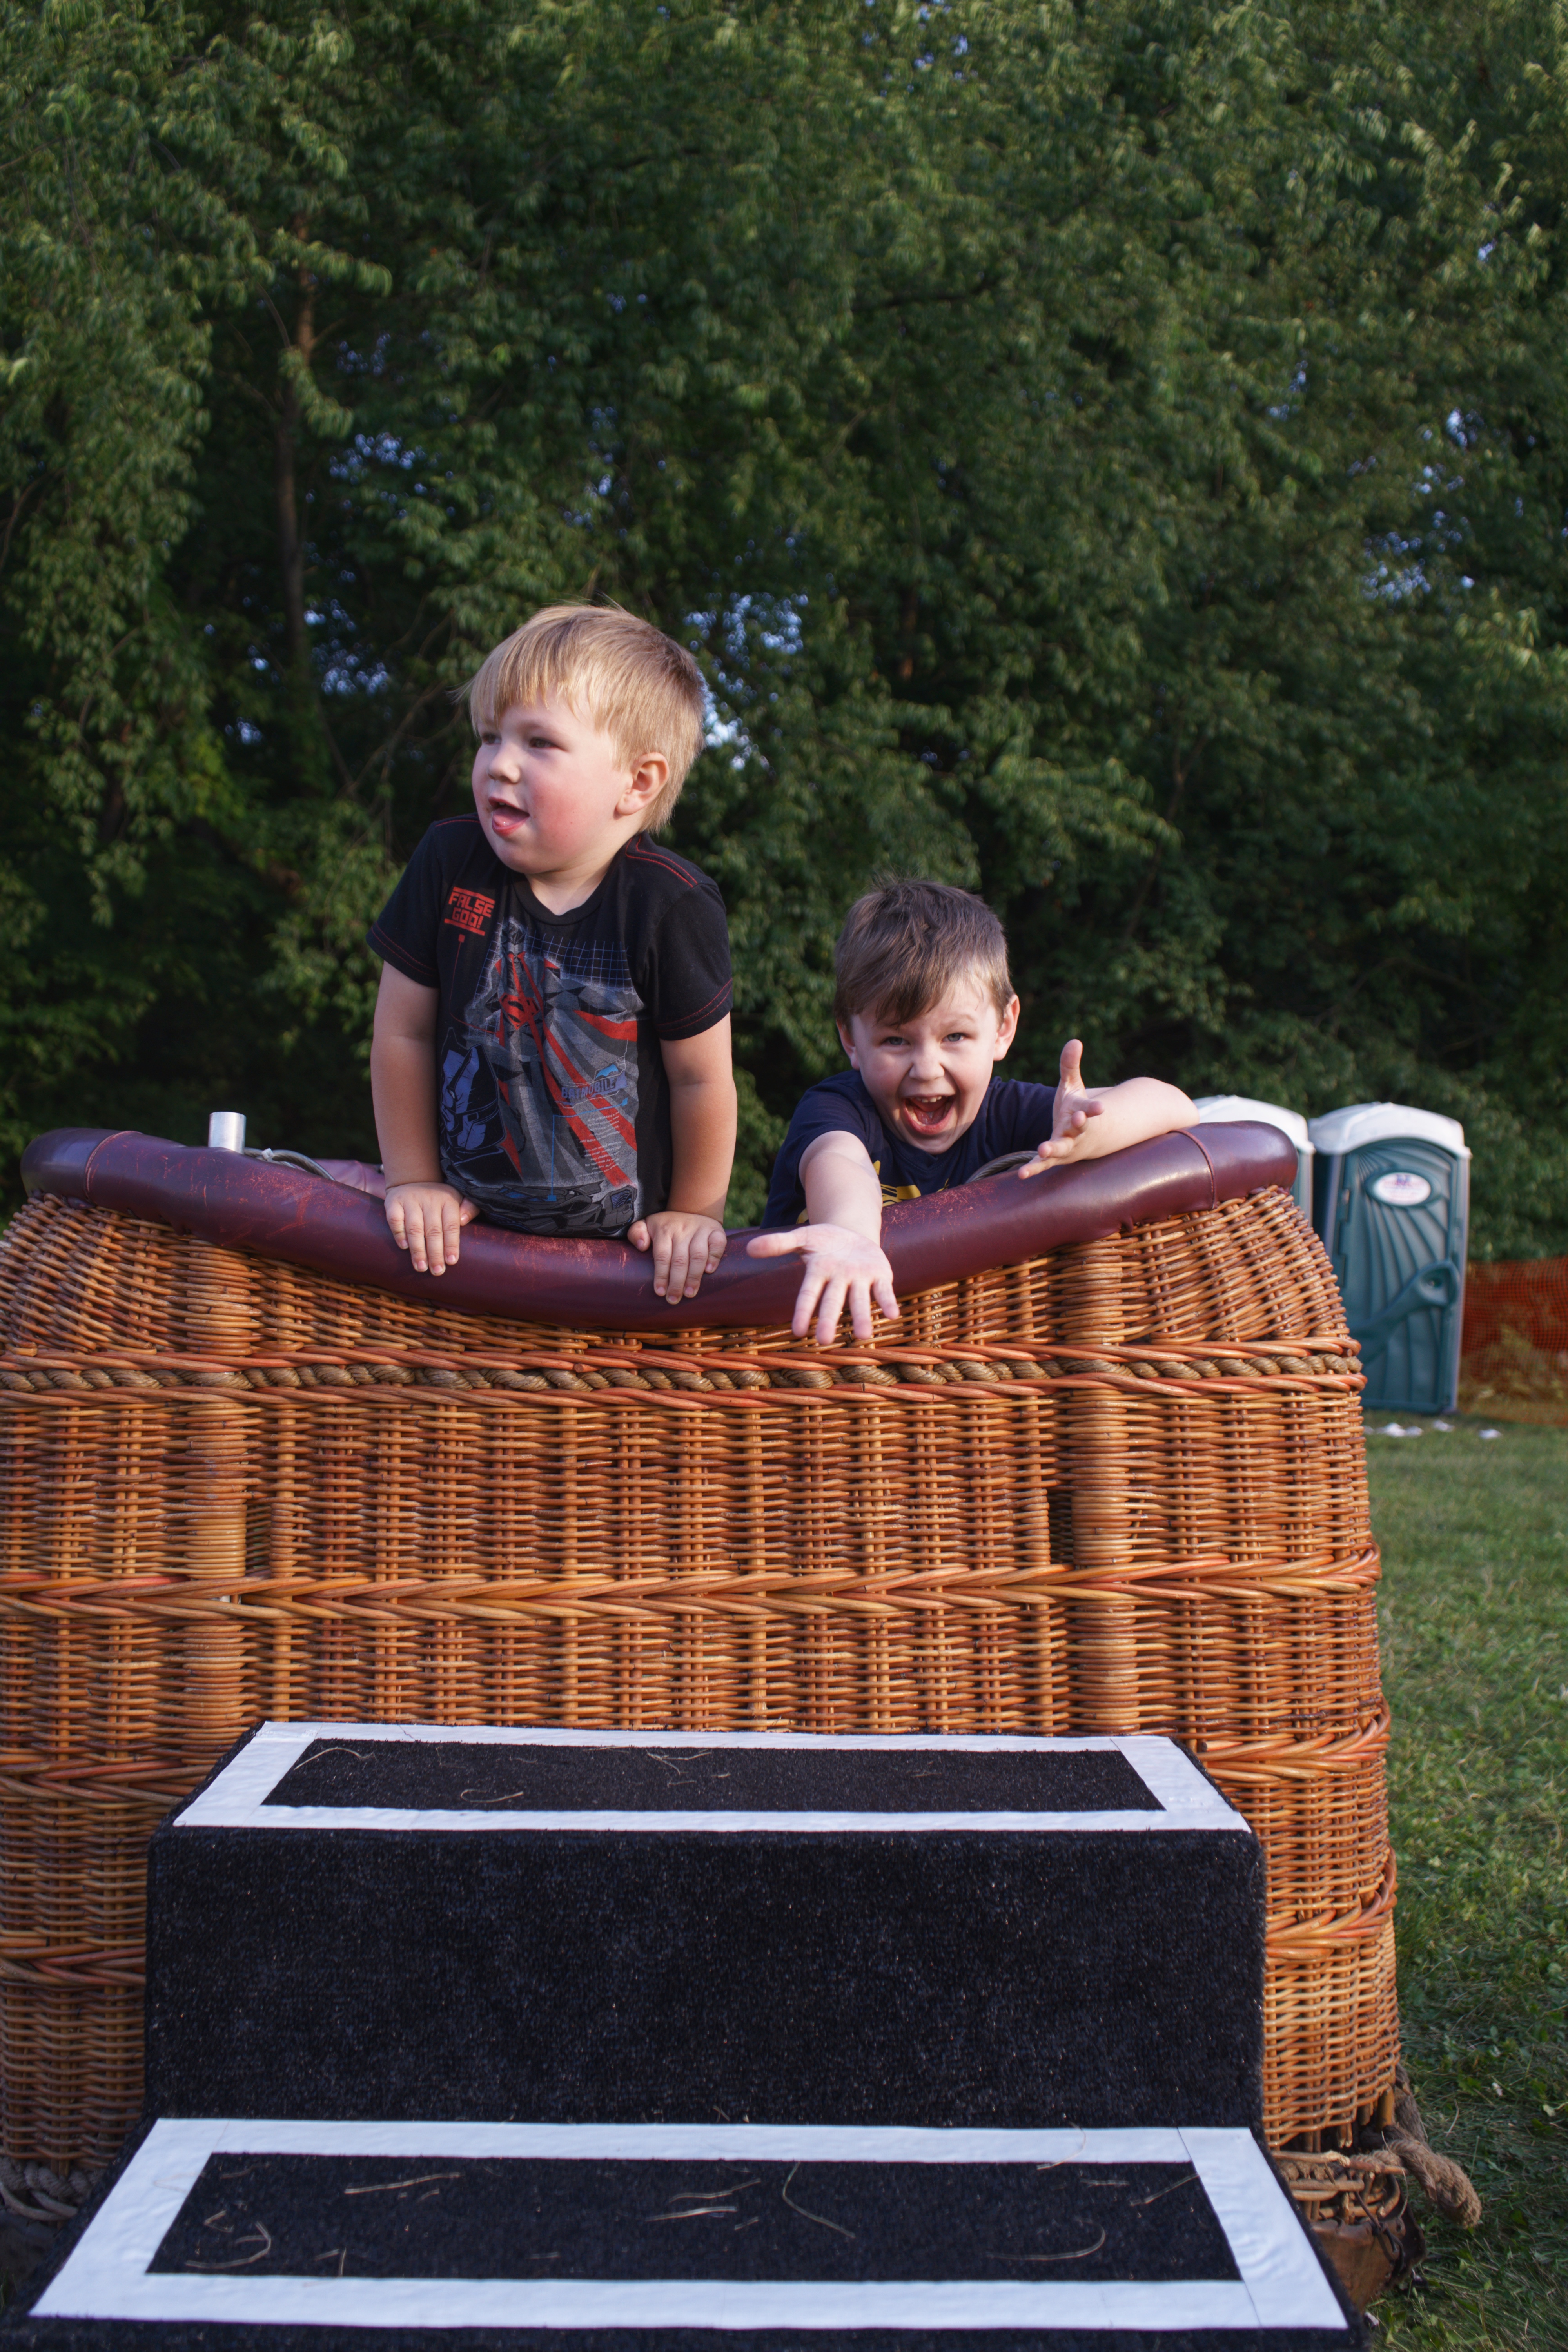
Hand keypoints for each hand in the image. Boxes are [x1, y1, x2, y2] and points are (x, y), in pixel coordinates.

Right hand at [383, 1181, 478, 1273]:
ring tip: (421, 1267)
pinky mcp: (393, 1202)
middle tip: (437, 1271)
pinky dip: (399, 1234)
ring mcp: (410, 1200)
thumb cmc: (439, 1199)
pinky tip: (404, 1247)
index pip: (451, 1225)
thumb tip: (465, 1221)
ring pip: (414, 1228)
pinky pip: (395, 1220)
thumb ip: (469, 1208)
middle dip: (435, 1253)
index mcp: (448, 1200)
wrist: (412, 1181)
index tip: (451, 1261)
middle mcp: (429, 1199)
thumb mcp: (458, 1198)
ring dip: (418, 1250)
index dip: (451, 1244)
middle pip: (433, 1230)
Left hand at [628, 1210, 727, 1301]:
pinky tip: (709, 1271)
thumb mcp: (647, 1224)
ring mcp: (701, 1229)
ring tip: (690, 1293)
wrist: (692, 1208)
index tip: (660, 1292)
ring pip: (698, 1255)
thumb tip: (641, 1246)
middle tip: (674, 1299)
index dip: (661, 1275)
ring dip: (694, 1276)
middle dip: (677, 1282)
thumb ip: (637, 1233)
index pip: (662, 1256)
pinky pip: (718, 1244)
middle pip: (680, 1259)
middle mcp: (683, 1229)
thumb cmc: (667, 1225)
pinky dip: (714, 1257)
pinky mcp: (716, 1231)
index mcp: (664, 1229)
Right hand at [747, 1223, 900, 1343]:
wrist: (853, 1235)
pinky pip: (884, 1290)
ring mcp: (860, 1280)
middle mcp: (839, 1281)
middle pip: (832, 1302)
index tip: (798, 1331)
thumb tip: (750, 1248)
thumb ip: (779, 1243)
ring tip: (863, 1336)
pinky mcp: (880, 1276)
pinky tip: (893, 1314)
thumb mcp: (803, 1236)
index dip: (804, 1311)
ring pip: (859, 1300)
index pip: (809, 1295)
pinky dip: (887, 1302)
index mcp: (819, 1273)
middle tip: (825, 1342)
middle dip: (829, 1320)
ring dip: (862, 1317)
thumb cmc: (824, 1241)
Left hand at [1018, 1037, 1105, 1176]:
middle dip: (1079, 1124)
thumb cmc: (1075, 1107)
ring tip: (1042, 1149)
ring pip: (1061, 1149)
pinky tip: (1021, 1174)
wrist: (1084, 1139)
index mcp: (1082, 1112)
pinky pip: (1043, 1164)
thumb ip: (1070, 1065)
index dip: (1094, 1107)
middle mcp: (1076, 1132)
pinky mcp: (1053, 1158)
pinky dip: (1033, 1168)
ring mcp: (1066, 1147)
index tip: (1101, 1106)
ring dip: (1052, 1149)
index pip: (1091, 1108)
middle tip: (1079, 1119)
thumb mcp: (1071, 1085)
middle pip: (1079, 1129)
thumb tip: (1074, 1040)